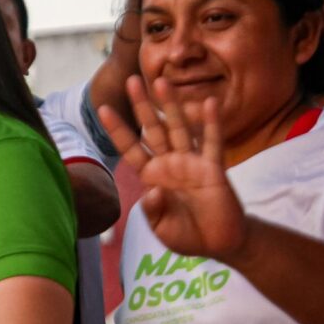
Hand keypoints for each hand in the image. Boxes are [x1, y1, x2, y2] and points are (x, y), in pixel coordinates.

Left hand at [98, 76, 246, 258]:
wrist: (220, 244)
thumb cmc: (187, 234)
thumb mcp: (162, 228)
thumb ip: (152, 212)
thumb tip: (152, 192)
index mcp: (152, 175)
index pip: (131, 148)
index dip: (118, 129)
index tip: (103, 108)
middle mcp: (169, 163)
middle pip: (153, 129)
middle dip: (142, 105)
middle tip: (131, 80)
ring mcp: (192, 163)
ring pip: (179, 129)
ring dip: (171, 106)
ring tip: (163, 82)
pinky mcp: (213, 169)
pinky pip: (213, 143)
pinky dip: (211, 124)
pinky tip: (209, 103)